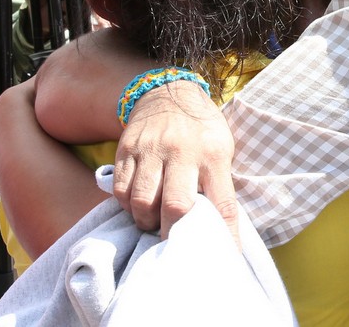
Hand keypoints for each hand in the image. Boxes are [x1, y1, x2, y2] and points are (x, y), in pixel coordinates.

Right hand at [113, 80, 239, 246]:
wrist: (169, 93)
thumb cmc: (202, 129)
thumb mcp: (222, 149)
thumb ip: (220, 184)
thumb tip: (225, 230)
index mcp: (213, 154)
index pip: (223, 202)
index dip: (225, 233)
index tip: (227, 256)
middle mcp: (181, 150)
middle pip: (175, 205)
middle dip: (174, 232)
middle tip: (174, 239)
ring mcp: (151, 149)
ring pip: (142, 201)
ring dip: (147, 221)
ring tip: (153, 221)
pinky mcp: (126, 149)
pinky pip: (122, 190)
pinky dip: (128, 206)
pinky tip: (138, 205)